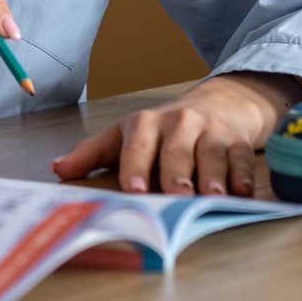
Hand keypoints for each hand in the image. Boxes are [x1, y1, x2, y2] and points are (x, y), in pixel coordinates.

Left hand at [50, 72, 301, 195]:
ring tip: (212, 196)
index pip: (137, 143)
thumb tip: (58, 169)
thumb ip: (92, 154)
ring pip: (212, 153)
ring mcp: (211, 131)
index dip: (135, 165)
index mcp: (145, 124)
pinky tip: (243, 192)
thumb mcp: (124, 136)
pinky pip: (242, 158)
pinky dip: (243, 176)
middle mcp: (179, 123)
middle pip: (177, 149)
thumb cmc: (163, 131)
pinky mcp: (238, 141)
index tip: (135, 189)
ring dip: (213, 176)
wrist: (218, 104)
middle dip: (177, 172)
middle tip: (178, 195)